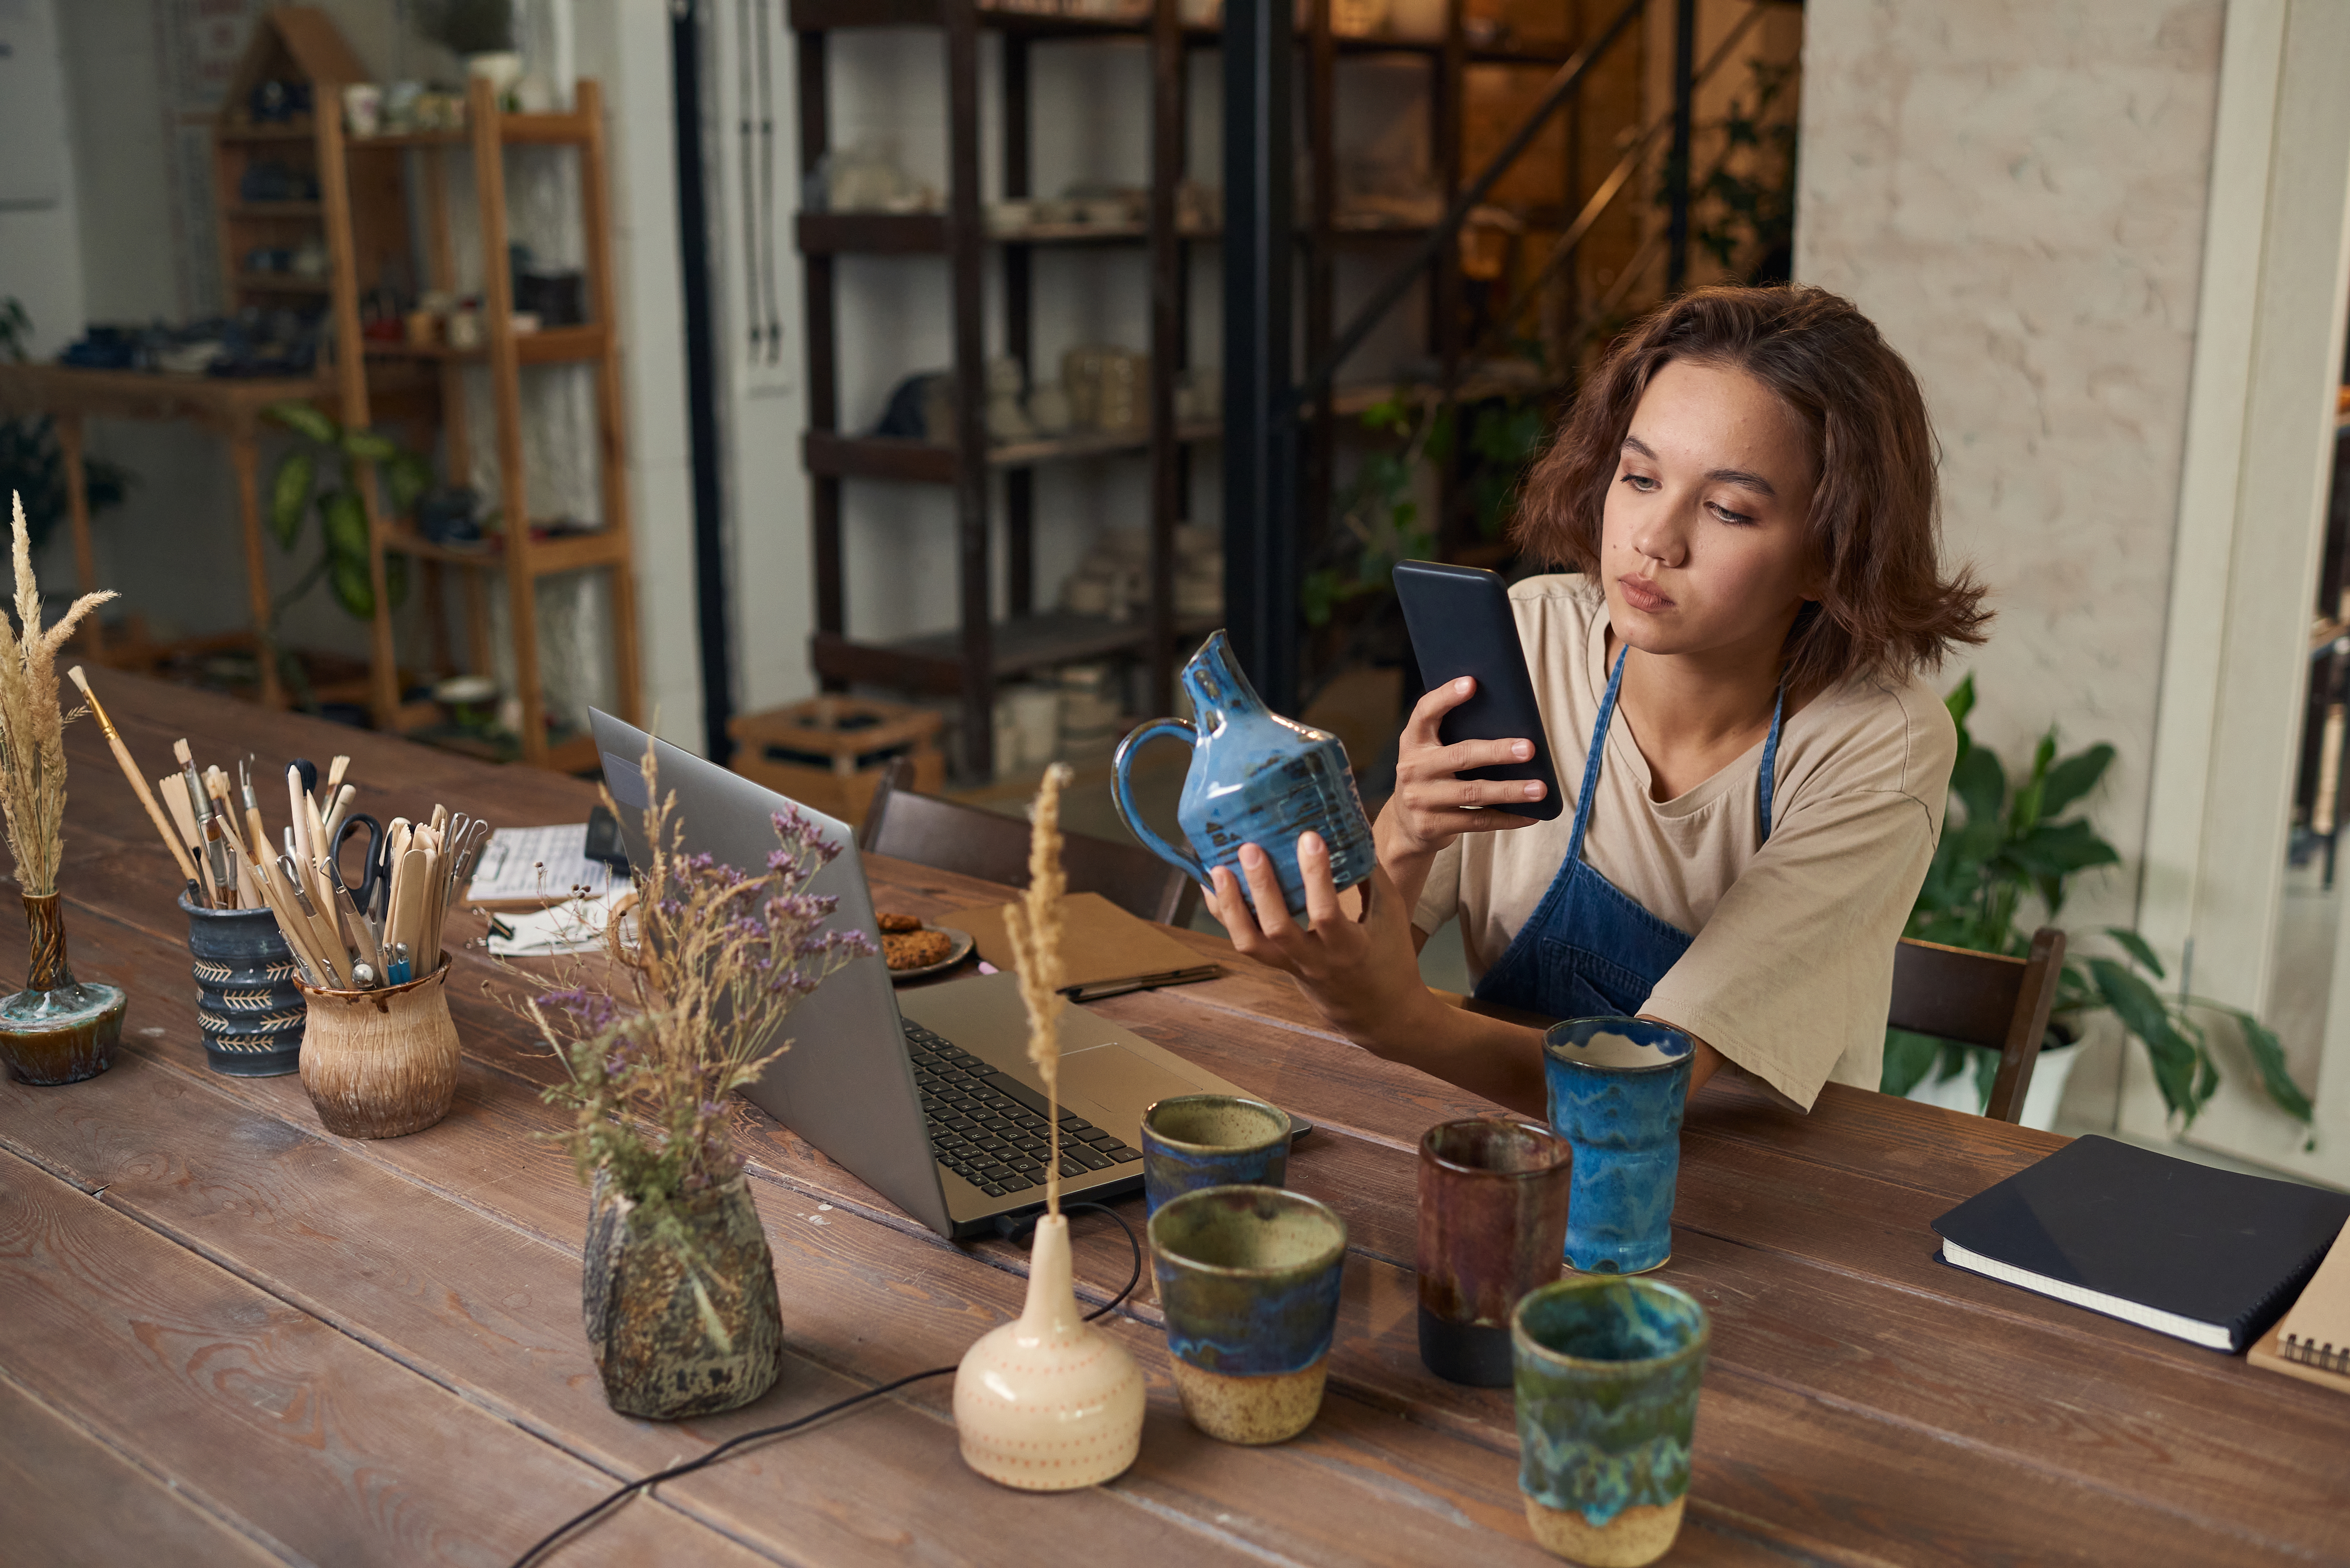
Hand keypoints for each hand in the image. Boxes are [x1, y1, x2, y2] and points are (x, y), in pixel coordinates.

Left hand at [1205, 833, 1438, 1046]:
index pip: (1326, 914)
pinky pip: (1245, 941)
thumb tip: (1350, 826)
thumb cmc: (1389, 957)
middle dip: (1262, 888)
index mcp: (1348, 948)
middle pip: (1279, 929)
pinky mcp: (1277, 965)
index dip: (1316, 876)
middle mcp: (1314, 961)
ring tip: (1217, 868)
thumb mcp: (1390, 915)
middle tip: (1251, 848)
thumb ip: (1370, 875)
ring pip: (1251, 942)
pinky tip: (1212, 885)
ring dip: (1230, 905)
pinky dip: (1225, 913)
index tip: (1309, 837)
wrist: (1378, 1012)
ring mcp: (1291, 965)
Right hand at [1381, 677, 1547, 864]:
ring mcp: (1421, 800)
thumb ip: (1453, 736)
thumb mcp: (1430, 753)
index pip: (1425, 713)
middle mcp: (1413, 769)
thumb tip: (1510, 720)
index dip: (1446, 697)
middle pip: (1460, 756)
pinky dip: (1507, 818)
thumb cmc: (1431, 778)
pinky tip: (1530, 815)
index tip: (1471, 683)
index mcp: (1412, 742)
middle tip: (1530, 748)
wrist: (1403, 826)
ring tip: (1540, 788)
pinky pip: (1477, 821)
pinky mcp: (1432, 825)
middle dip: (1498, 752)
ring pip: (1473, 792)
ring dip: (1511, 790)